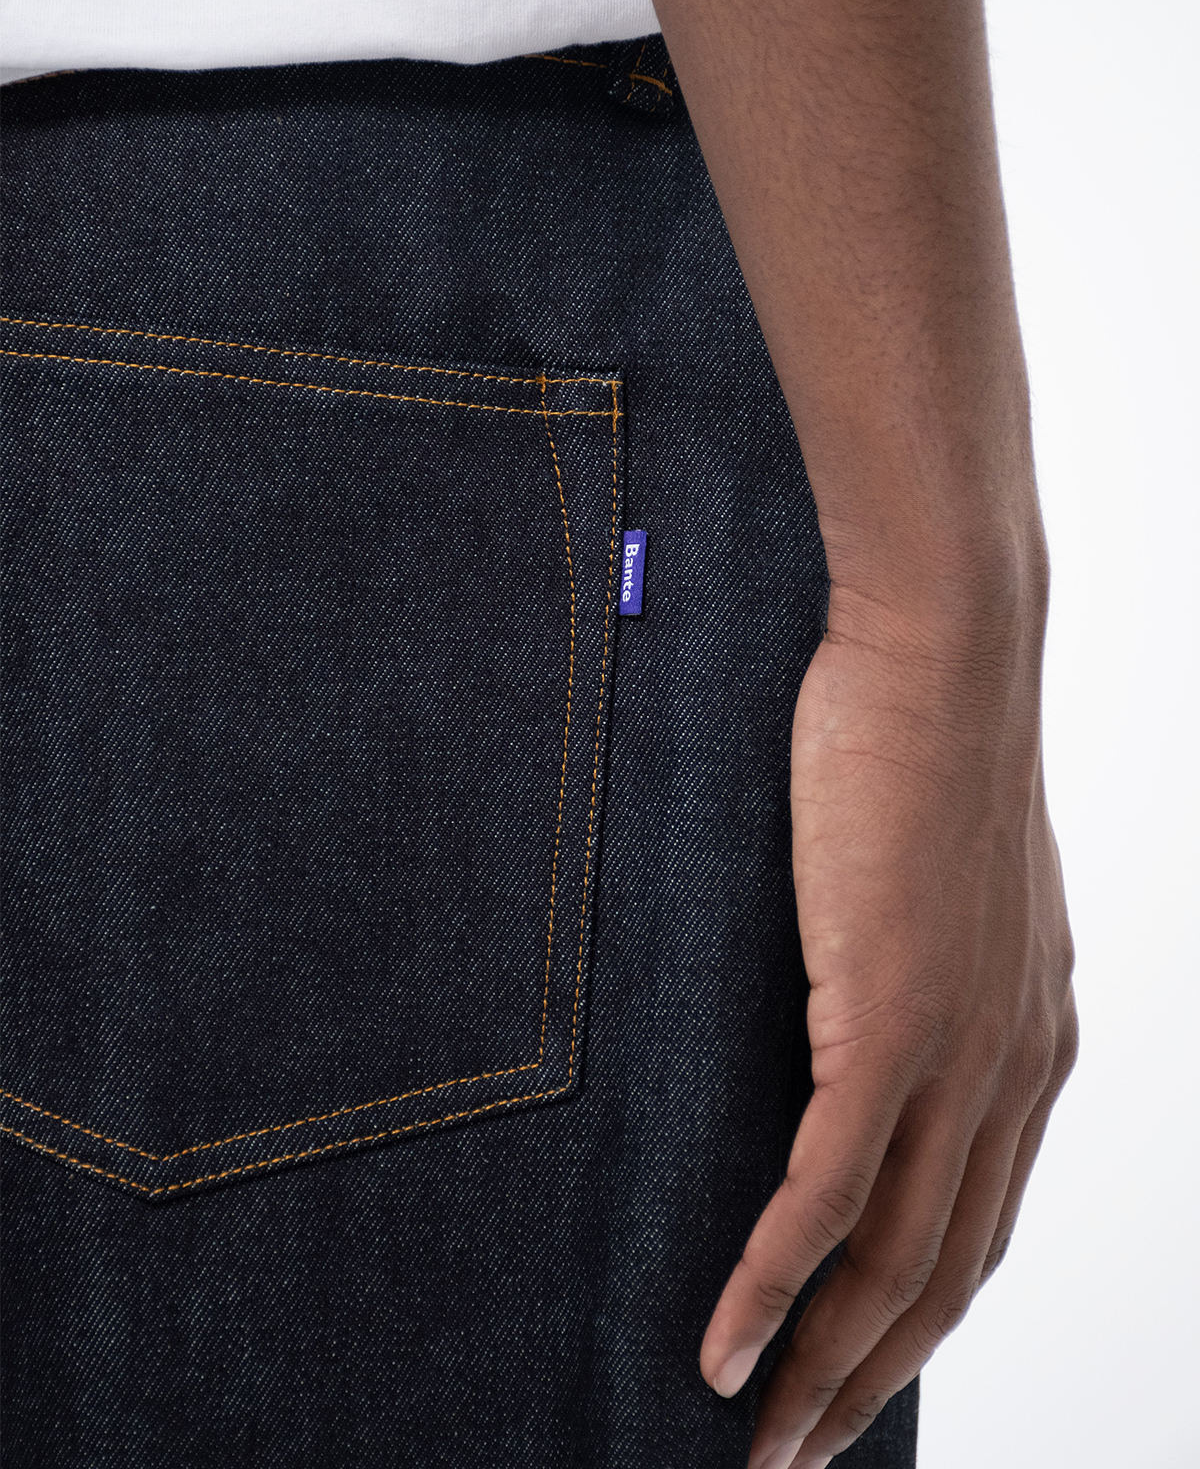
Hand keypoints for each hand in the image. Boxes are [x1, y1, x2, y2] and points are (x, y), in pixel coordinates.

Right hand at [699, 583, 1077, 1467]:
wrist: (944, 653)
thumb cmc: (921, 748)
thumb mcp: (941, 882)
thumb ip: (922, 966)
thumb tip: (857, 1008)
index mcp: (1033, 1044)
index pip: (982, 1224)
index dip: (917, 1321)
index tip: (854, 1377)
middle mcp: (1016, 1072)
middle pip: (945, 1277)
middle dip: (869, 1384)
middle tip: (797, 1459)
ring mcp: (960, 1055)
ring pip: (893, 1262)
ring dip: (822, 1369)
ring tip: (761, 1444)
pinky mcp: (891, 1024)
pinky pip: (827, 1194)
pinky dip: (772, 1287)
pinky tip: (723, 1349)